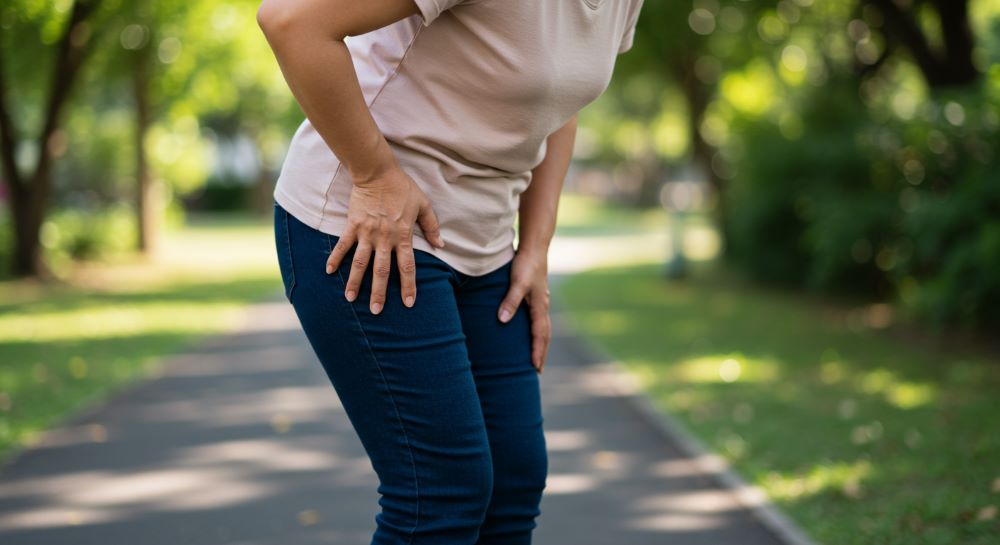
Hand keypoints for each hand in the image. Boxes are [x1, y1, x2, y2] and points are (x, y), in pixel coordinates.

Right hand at [326, 166, 445, 313]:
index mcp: (403, 235)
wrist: (377, 172)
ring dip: (354, 282)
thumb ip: (432, 226)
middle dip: (378, 293)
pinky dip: (335, 258)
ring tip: (350, 299)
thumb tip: (441, 245)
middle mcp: (384, 238)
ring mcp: (366, 233)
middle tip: (376, 311)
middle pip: (381, 271)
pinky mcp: (352, 225)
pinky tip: (328, 271)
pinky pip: (342, 245)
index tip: (408, 303)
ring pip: (360, 263)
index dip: (408, 286)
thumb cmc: (402, 188)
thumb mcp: (423, 205)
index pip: (407, 267)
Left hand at [497, 248, 550, 373]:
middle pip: (545, 335)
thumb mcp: (517, 283)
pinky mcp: (537, 297)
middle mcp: (543, 307)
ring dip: (541, 344)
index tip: (534, 367)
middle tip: (537, 370)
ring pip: (543, 328)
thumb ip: (510, 301)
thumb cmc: (526, 265)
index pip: (539, 335)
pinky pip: (539, 320)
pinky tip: (531, 334)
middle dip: (542, 353)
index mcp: (540, 307)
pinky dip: (537, 332)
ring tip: (536, 357)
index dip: (537, 352)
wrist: (535, 248)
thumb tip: (503, 320)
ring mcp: (542, 302)